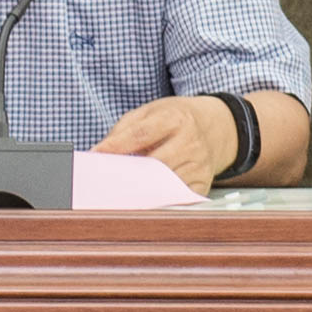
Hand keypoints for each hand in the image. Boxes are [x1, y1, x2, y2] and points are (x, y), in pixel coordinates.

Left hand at [92, 95, 230, 194]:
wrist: (215, 125)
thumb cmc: (176, 118)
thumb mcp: (151, 111)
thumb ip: (125, 128)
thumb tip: (102, 150)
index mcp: (175, 118)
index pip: (142, 133)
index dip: (117, 145)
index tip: (96, 154)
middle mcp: (190, 141)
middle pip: (154, 163)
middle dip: (129, 172)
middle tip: (108, 180)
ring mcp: (199, 164)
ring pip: (165, 184)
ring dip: (143, 188)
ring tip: (125, 189)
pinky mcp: (204, 183)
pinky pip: (178, 198)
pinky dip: (160, 199)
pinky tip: (148, 196)